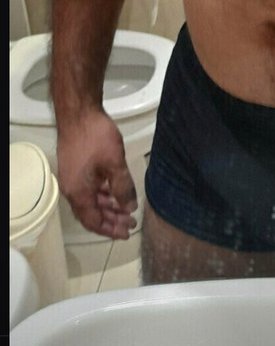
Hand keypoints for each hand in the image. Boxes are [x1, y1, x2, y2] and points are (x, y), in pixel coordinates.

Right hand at [56, 109, 137, 239]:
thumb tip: (129, 208)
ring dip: (108, 206)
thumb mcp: (114, 163)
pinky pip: (90, 188)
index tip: (127, 232)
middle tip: (130, 222)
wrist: (79, 112)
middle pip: (92, 213)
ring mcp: (73, 177)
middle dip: (112, 220)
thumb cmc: (96, 138)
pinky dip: (103, 193)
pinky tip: (115, 191)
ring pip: (91, 200)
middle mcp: (73, 189)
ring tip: (126, 209)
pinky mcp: (76, 167)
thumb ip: (122, 188)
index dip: (110, 230)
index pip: (93, 221)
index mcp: (79, 193)